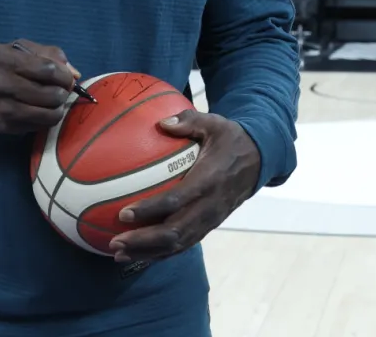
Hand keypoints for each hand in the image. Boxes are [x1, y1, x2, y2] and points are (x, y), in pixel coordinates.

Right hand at [0, 40, 80, 133]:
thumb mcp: (17, 49)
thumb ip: (48, 54)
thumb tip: (74, 73)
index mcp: (7, 59)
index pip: (49, 70)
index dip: (64, 76)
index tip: (65, 78)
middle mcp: (2, 84)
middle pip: (51, 95)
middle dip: (62, 93)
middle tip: (59, 92)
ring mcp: (1, 108)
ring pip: (47, 115)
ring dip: (57, 109)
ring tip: (52, 103)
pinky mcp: (2, 126)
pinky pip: (37, 127)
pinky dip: (43, 120)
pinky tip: (38, 111)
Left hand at [108, 110, 260, 262]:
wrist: (260, 160)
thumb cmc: (232, 140)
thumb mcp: (215, 124)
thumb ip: (189, 121)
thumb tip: (161, 123)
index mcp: (208, 180)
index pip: (176, 200)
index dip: (150, 210)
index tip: (123, 213)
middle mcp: (209, 206)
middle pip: (175, 232)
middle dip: (143, 241)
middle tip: (115, 242)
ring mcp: (210, 219)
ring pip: (178, 244)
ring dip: (148, 252)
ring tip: (119, 254)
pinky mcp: (209, 226)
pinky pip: (184, 245)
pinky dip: (160, 254)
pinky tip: (138, 254)